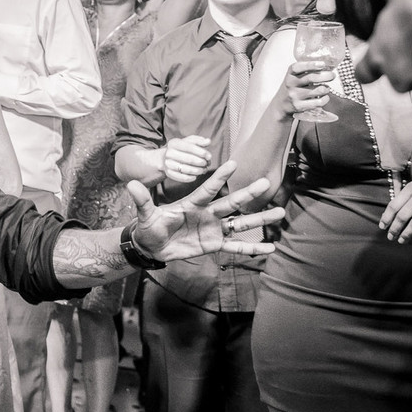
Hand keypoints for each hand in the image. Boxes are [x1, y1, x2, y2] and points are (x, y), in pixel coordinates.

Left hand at [129, 161, 282, 261]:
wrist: (151, 246)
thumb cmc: (149, 227)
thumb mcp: (145, 214)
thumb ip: (142, 200)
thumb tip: (131, 183)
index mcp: (192, 203)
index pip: (208, 189)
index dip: (219, 177)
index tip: (233, 163)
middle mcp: (207, 214)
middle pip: (231, 203)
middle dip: (247, 193)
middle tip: (266, 181)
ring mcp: (213, 229)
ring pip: (240, 223)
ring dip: (259, 219)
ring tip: (280, 212)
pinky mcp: (214, 245)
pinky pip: (236, 247)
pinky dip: (252, 248)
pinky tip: (270, 248)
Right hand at [161, 136, 211, 182]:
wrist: (168, 157)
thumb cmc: (182, 149)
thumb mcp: (189, 142)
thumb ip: (199, 141)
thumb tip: (208, 141)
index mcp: (174, 143)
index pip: (190, 147)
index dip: (201, 152)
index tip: (209, 157)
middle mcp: (169, 153)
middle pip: (188, 159)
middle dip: (201, 162)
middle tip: (207, 164)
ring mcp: (168, 163)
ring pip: (185, 169)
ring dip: (197, 171)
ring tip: (203, 170)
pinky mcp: (168, 173)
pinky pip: (181, 177)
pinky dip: (190, 178)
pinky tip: (196, 176)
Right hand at [280, 60, 334, 116]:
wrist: (281, 104)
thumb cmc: (293, 87)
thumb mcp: (295, 77)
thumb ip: (306, 70)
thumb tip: (328, 65)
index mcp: (290, 74)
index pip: (297, 67)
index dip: (310, 65)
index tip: (322, 64)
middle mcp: (290, 84)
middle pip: (311, 78)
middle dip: (326, 76)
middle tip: (332, 75)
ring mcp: (295, 96)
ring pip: (318, 90)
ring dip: (326, 88)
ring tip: (326, 88)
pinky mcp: (299, 106)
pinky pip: (318, 102)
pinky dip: (325, 99)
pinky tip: (324, 97)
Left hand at [379, 179, 411, 243]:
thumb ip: (402, 199)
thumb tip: (385, 215)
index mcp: (410, 188)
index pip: (393, 205)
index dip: (386, 217)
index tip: (382, 227)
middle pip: (403, 215)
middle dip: (395, 228)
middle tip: (391, 237)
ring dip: (407, 233)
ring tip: (402, 240)